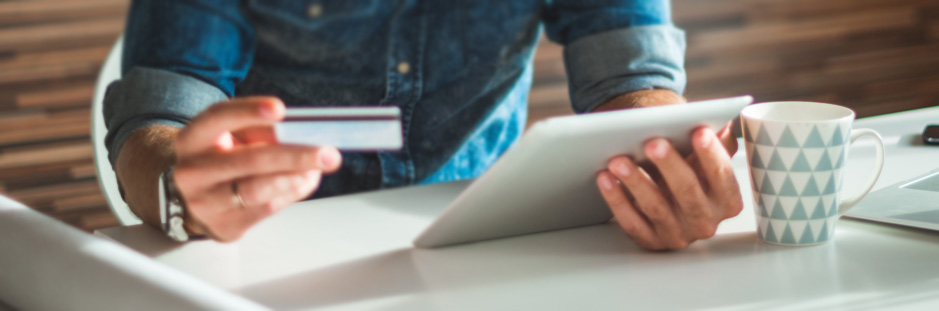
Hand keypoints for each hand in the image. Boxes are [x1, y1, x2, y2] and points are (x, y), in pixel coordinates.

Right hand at [172, 97, 341, 241]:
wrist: (195, 198)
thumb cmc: (222, 159)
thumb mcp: (232, 137)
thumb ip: (261, 132)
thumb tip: (302, 136)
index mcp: (193, 139)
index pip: (218, 118)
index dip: (249, 112)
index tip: (280, 110)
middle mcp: (192, 171)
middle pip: (249, 160)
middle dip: (294, 155)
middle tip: (327, 153)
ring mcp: (204, 203)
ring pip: (258, 189)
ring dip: (295, 178)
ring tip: (318, 168)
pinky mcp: (223, 226)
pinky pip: (266, 209)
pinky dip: (291, 192)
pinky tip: (304, 181)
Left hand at [596, 125, 742, 249]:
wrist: (668, 196)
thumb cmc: (688, 170)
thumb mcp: (706, 157)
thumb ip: (716, 142)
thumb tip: (721, 125)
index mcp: (727, 201)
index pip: (723, 176)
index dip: (711, 154)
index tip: (699, 131)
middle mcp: (706, 222)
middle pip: (688, 192)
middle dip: (670, 166)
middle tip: (652, 143)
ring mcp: (678, 235)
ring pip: (656, 208)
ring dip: (636, 182)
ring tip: (618, 160)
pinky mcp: (652, 241)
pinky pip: (631, 222)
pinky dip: (617, 200)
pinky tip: (605, 179)